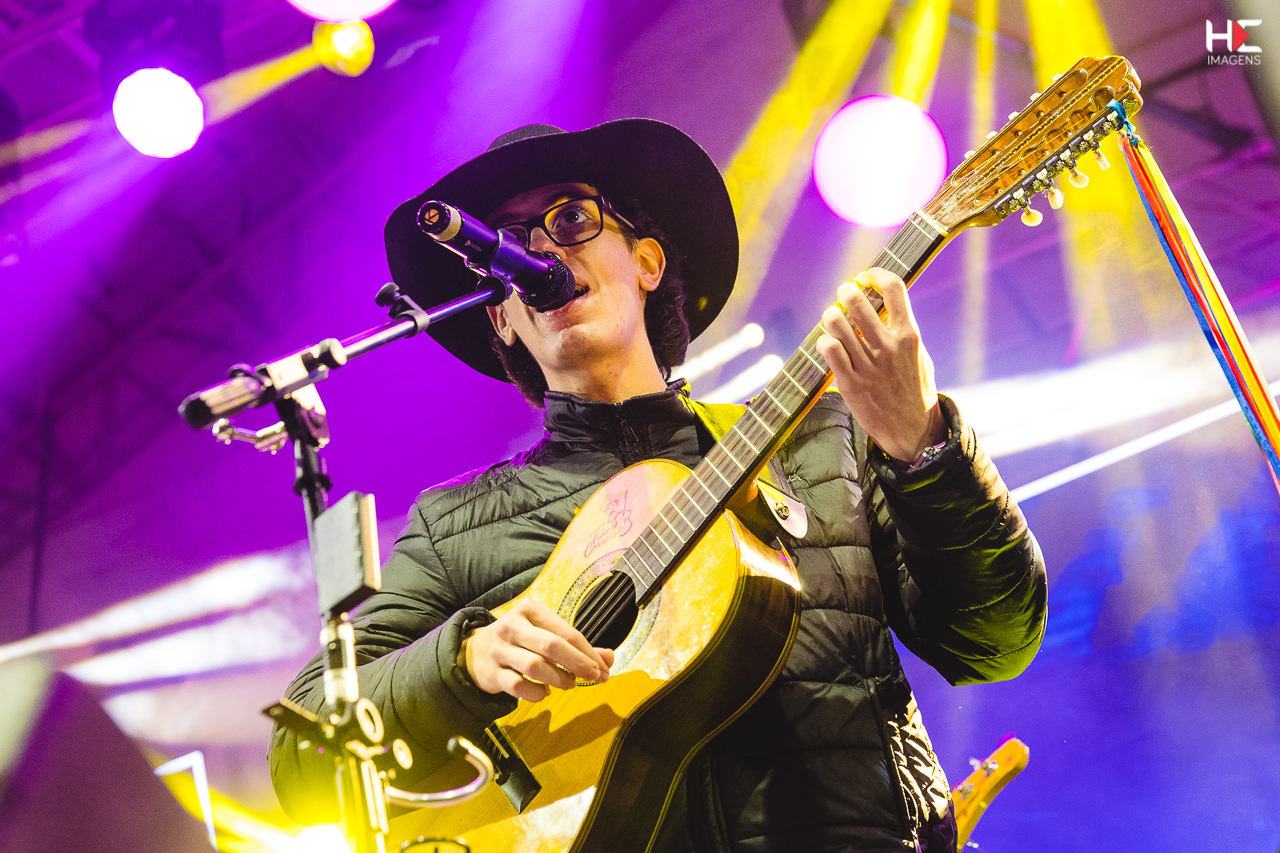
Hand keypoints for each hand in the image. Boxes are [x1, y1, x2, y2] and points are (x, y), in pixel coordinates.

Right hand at [461, 599, 613, 701]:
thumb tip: (609, 658)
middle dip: (578, 664)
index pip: (567, 632)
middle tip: (594, 677)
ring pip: (535, 666)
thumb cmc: (520, 642)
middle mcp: (513, 626)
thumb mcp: (545, 634)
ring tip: (569, 684)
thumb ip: (577, 647)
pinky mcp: (491, 672)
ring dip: (558, 679)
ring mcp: (500, 649)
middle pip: (552, 646)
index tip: (604, 669)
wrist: (474, 652)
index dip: (589, 653)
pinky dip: (536, 693)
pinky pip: (518, 686)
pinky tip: (544, 693)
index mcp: (531, 611)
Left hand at [815, 267, 945, 461]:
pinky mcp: (851, 383)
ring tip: (833, 318)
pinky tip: (828, 344)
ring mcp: (868, 364)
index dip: (876, 275)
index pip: (894, 288)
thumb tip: (887, 304)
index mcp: (909, 335)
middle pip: (858, 302)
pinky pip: (829, 350)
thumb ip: (904, 330)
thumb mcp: (919, 355)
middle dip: (846, 292)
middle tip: (843, 294)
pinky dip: (824, 342)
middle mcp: (888, 346)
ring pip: (837, 324)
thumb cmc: (914, 390)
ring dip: (831, 316)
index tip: (867, 276)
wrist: (912, 430)